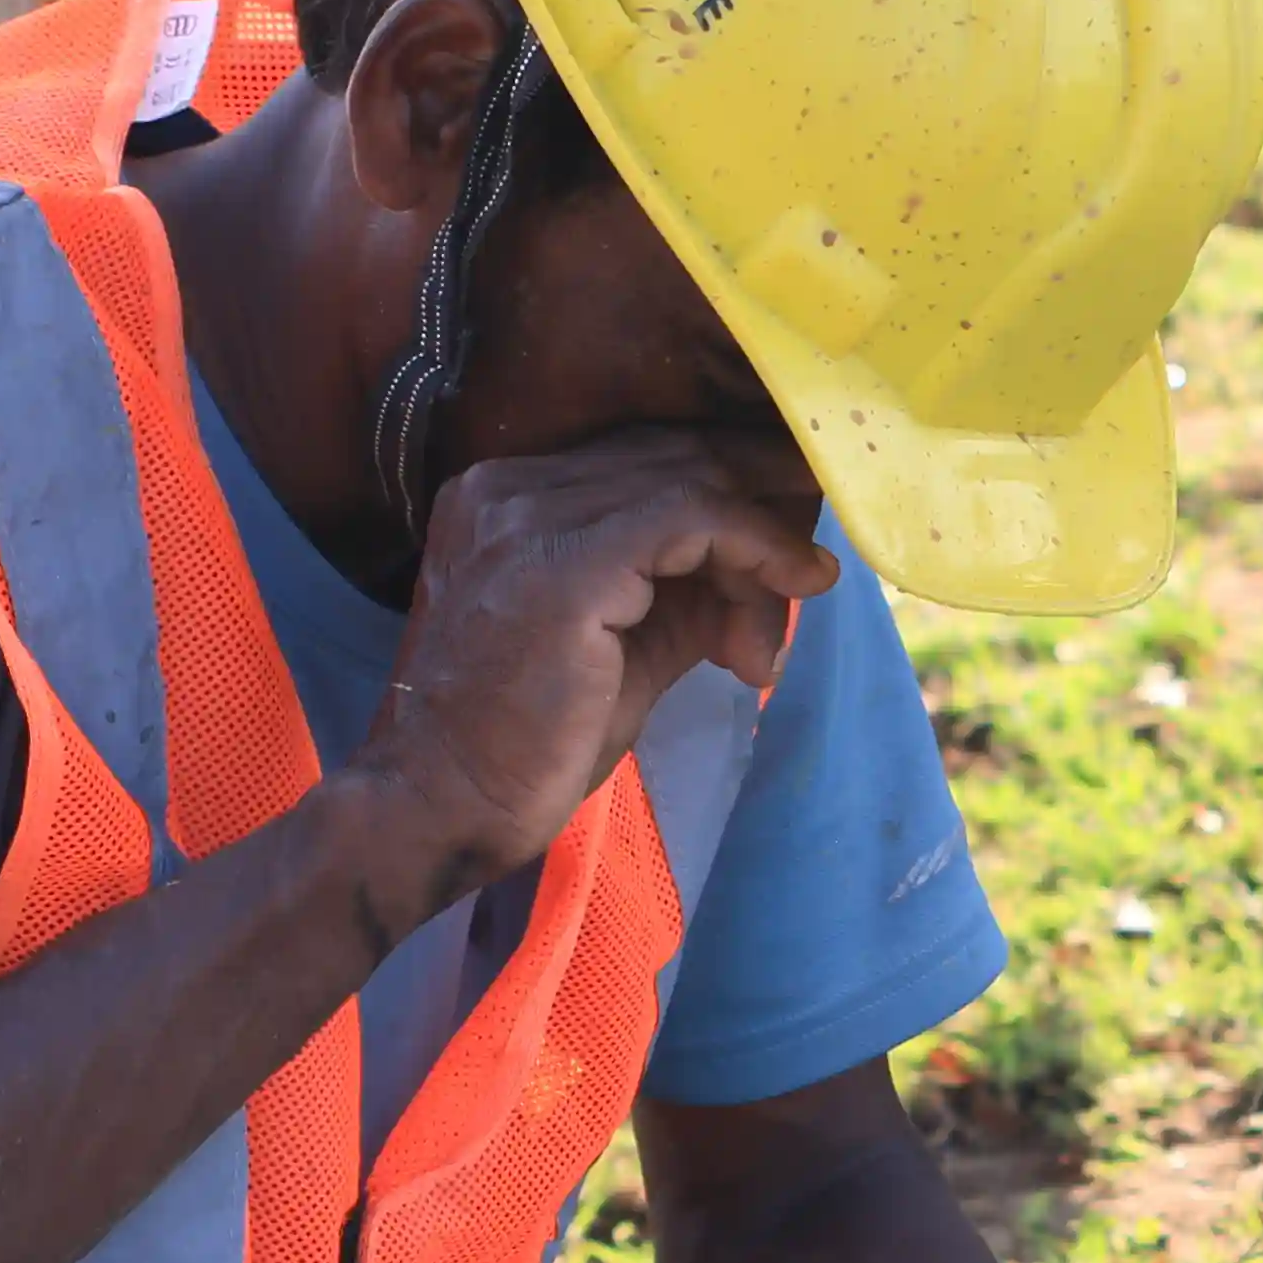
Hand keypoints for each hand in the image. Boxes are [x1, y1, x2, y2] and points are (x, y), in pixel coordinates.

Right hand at [329, 427, 836, 926]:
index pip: (644, 456)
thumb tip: (778, 568)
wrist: (443, 808)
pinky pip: (693, 518)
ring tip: (803, 590)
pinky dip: (757, 546)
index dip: (735, 479)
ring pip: (692, 482)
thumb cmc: (529, 744)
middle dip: (764, 495)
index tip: (799, 522)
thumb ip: (689, 592)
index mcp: (507, 496)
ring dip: (765, 540)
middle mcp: (508, 487)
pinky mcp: (565, 563)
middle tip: (819, 546)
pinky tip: (797, 583)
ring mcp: (528, 517)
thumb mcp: (629, 644)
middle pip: (673, 454)